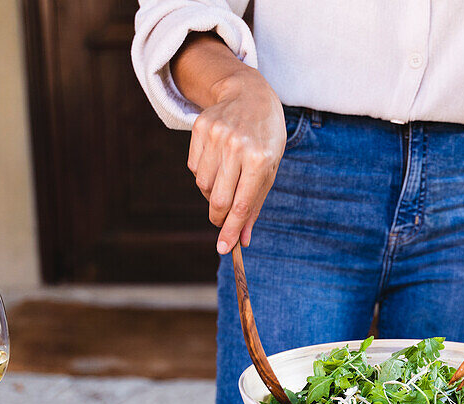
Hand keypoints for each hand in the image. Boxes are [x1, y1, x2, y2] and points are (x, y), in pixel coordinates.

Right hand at [188, 66, 285, 253]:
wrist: (250, 95)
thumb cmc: (266, 139)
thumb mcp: (269, 170)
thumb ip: (254, 206)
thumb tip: (242, 240)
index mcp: (259, 160)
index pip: (241, 205)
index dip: (231, 230)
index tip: (224, 248)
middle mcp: (236, 147)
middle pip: (218, 199)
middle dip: (219, 216)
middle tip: (221, 219)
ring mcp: (216, 136)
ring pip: (203, 184)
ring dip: (212, 192)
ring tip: (226, 178)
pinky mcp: (199, 128)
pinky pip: (194, 167)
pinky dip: (204, 173)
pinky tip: (217, 160)